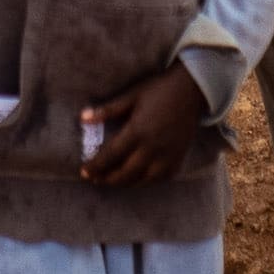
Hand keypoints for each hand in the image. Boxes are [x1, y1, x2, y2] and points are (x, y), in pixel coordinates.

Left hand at [77, 67, 210, 188]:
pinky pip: (159, 179)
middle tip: (94, 179)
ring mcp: (166, 156)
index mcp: (138, 131)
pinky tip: (136, 179)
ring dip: (124, 183)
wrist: (192, 91)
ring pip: (141, 180)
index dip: (95, 166)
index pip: (111, 156)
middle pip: (125, 173)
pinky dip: (145, 182)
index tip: (83, 171)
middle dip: (107, 179)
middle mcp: (152, 148)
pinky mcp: (177, 159)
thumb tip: (82, 118)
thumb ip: (107, 110)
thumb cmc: (159, 90)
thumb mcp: (132, 95)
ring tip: (111, 181)